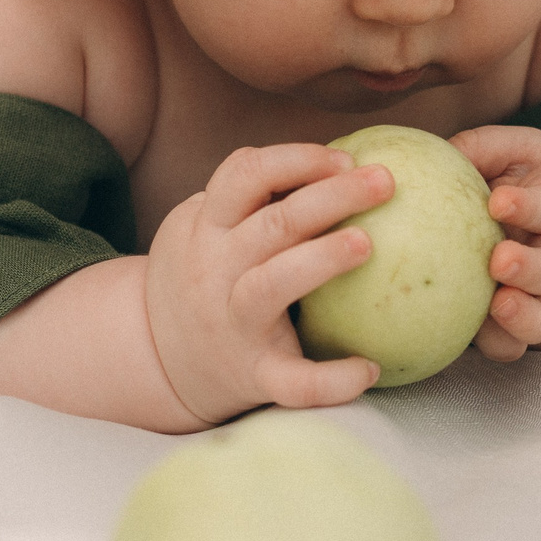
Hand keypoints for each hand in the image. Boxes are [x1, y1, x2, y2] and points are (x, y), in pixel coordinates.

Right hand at [144, 144, 394, 423]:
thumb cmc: (205, 277)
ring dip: (320, 260)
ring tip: (367, 243)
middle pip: (273, 223)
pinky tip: (369, 367)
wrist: (156, 359)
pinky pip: (292, 382)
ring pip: (271, 286)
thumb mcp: (207, 229)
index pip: (244, 173)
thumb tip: (343, 163)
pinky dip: (330, 380)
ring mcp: (232, 324)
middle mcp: (215, 270)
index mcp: (206, 227)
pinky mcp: (253, 374)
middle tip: (384, 181)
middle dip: (331, 195)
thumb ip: (254, 200)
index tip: (344, 159)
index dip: (296, 160)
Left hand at [450, 125, 540, 361]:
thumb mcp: (519, 152)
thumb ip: (484, 148)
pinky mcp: (525, 324)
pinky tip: (466, 337)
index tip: (499, 203)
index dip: (528, 206)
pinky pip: (514, 344)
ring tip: (499, 307)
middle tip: (499, 262)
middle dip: (529, 268)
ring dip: (523, 317)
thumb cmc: (532, 185)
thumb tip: (433, 150)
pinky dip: (498, 343)